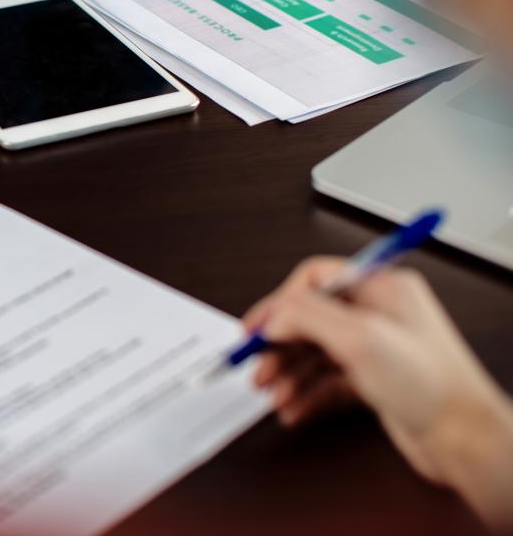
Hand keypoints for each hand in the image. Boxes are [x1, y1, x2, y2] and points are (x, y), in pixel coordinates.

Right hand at [244, 257, 512, 527]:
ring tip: (274, 394)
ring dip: (288, 374)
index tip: (255, 330)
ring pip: (315, 354)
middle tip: (257, 368)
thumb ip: (307, 316)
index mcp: (381, 288)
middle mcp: (378, 315)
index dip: (279, 304)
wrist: (465, 441)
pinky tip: (294, 409)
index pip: (313, 280)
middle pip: (309, 320)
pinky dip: (306, 394)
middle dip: (279, 346)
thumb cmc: (433, 387)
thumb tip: (274, 316)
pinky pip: (327, 382)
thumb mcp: (360, 338)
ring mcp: (377, 350)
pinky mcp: (375, 383)